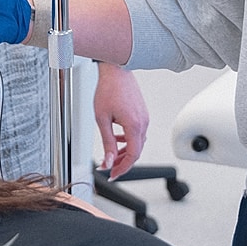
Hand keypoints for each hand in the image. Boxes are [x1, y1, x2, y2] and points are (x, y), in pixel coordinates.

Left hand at [92, 64, 148, 178]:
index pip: (132, 156)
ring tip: (110, 155)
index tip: (112, 174)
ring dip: (124, 151)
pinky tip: (117, 139)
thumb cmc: (108, 89)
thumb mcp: (102, 119)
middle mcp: (143, 123)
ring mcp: (144, 118)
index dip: (122, 168)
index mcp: (134, 126)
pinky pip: (137, 133)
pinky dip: (127, 140)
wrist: (116, 70)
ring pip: (137, 143)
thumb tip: (108, 160)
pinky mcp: (142, 114)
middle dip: (122, 162)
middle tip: (109, 168)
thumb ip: (107, 142)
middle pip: (136, 151)